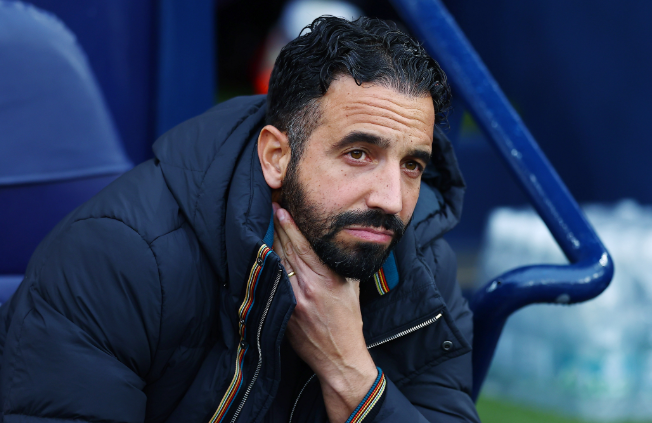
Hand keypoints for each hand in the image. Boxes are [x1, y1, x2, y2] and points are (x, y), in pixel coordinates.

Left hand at [272, 203, 377, 422]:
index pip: (304, 245)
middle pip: (287, 250)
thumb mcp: (351, 286)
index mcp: (328, 279)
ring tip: (265, 224)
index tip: (282, 208)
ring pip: (278, 263)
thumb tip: (331, 241)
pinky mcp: (283, 312)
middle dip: (278, 228)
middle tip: (270, 208)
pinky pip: (273, 282)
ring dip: (271, 243)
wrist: (339, 356)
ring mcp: (293, 300)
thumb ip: (340, 263)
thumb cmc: (349, 320)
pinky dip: (269, 266)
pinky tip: (265, 254)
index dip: (291, 225)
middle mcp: (308, 287)